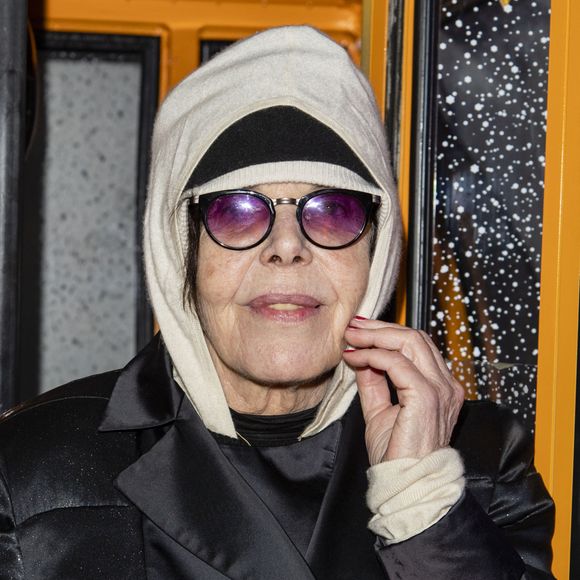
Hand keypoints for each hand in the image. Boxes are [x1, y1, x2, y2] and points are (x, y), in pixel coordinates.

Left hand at [342, 318, 463, 464]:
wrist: (407, 484)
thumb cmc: (398, 455)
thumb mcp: (380, 410)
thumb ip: (374, 382)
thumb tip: (361, 357)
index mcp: (439, 387)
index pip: (417, 345)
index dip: (387, 333)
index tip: (360, 331)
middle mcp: (445, 385)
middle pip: (415, 337)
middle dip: (380, 328)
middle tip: (353, 328)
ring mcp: (440, 390)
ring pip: (410, 342)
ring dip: (376, 336)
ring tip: (351, 338)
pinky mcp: (426, 397)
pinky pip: (396, 363)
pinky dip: (373, 355)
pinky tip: (355, 357)